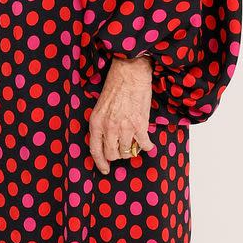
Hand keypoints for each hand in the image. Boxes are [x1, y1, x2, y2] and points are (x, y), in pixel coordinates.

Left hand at [88, 56, 154, 174]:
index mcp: (96, 122)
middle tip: (124, 148)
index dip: (100, 163)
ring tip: (136, 141)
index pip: (95, 150)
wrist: (130, 72)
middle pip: (112, 154)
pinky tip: (148, 142)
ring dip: (133, 149)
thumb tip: (109, 142)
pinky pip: (144, 145)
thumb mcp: (101, 107)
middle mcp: (108, 127)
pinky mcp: (140, 125)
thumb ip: (103, 125)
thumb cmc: (115, 86)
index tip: (105, 170)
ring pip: (128, 152)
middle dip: (119, 155)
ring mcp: (124, 127)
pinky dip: (147, 146)